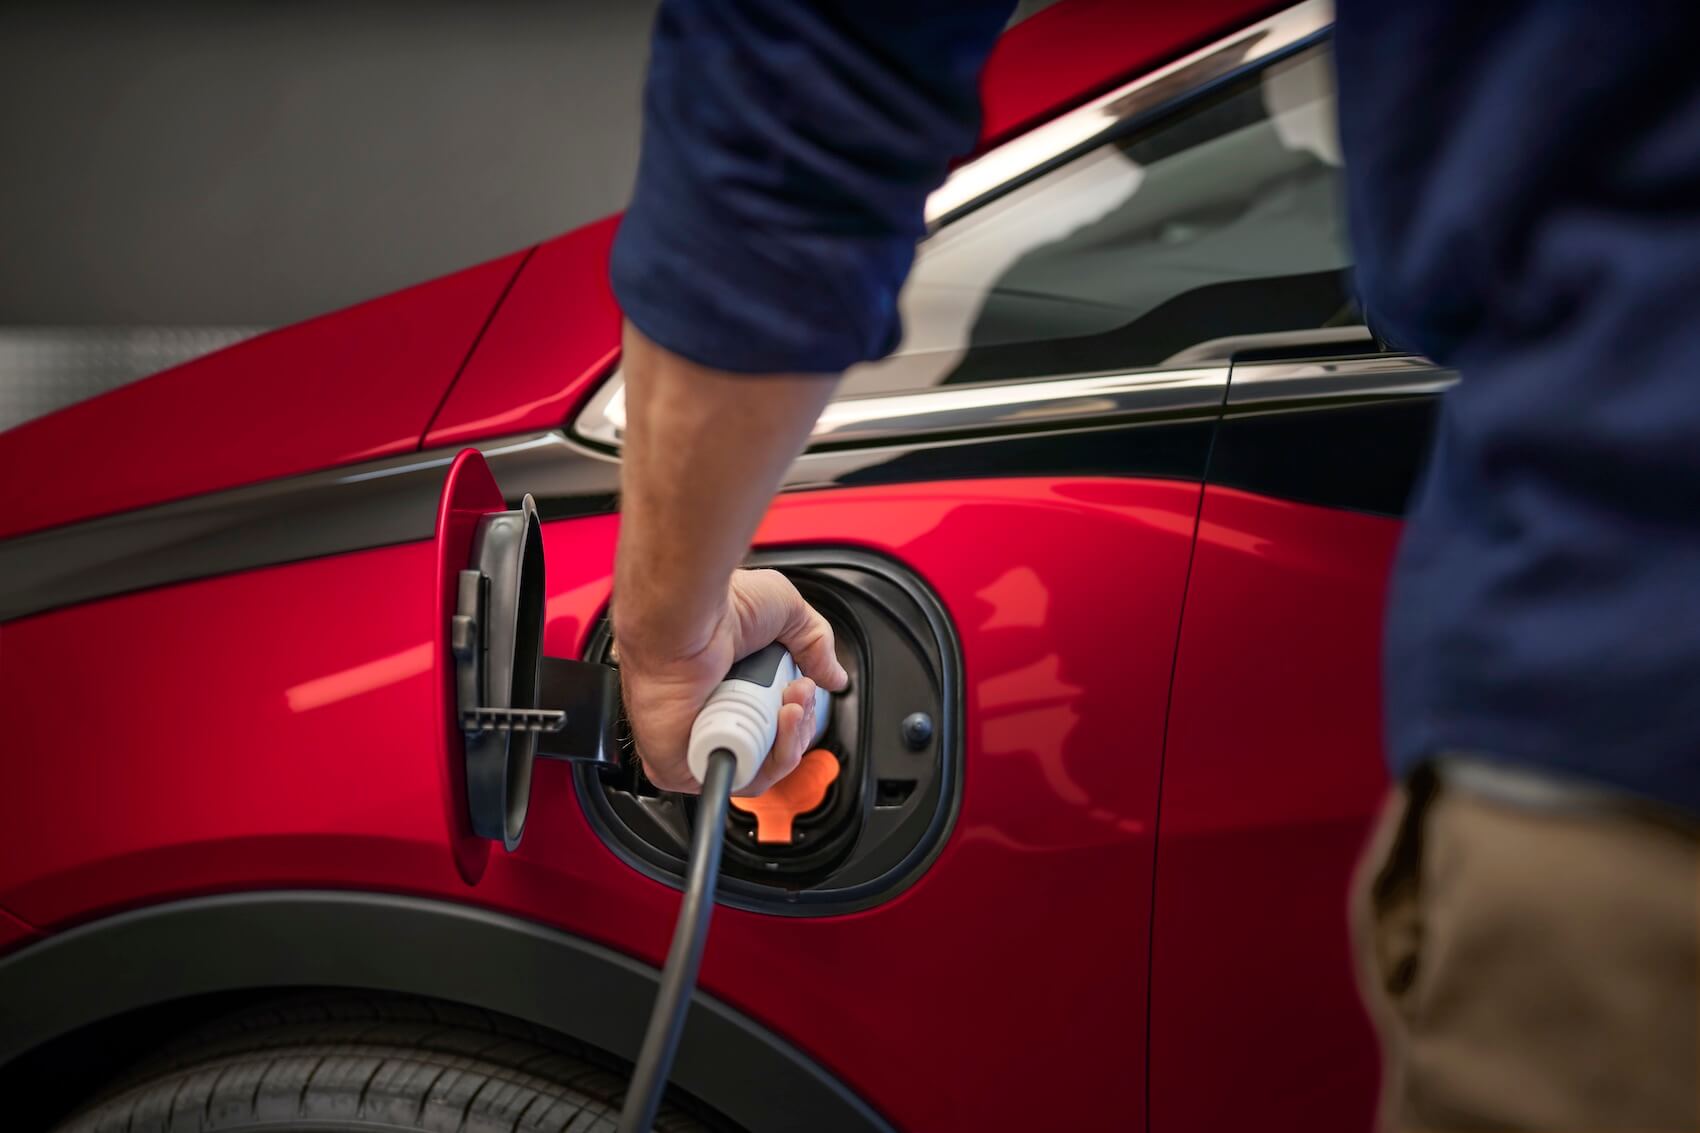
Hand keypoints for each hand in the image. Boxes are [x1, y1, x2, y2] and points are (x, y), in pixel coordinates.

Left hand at [616, 569, 849, 795]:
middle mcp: (710, 715)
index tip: (807, 686)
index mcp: (727, 685)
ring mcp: (696, 742)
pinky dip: (767, 762)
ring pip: (761, 769)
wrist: (688, 617)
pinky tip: (775, 726)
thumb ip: (815, 644)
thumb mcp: (786, 610)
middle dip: (800, 725)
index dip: (798, 713)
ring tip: (790, 705)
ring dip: (791, 741)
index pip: (771, 722)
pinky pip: (738, 779)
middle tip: (800, 692)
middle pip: (772, 749)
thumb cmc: (719, 607)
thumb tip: (834, 678)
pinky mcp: (682, 766)